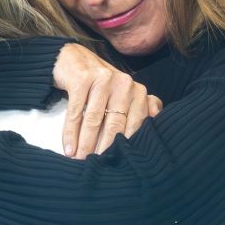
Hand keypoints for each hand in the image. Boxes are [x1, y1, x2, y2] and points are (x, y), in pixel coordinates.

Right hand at [53, 43, 162, 158]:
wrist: (72, 57)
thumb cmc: (100, 83)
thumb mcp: (123, 92)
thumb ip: (142, 106)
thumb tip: (156, 120)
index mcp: (137, 90)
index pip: (135, 124)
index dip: (126, 146)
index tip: (118, 164)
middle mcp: (123, 83)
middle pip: (115, 124)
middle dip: (105, 149)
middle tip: (97, 167)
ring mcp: (102, 79)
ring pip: (94, 120)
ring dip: (85, 143)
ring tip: (79, 161)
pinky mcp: (82, 79)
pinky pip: (76, 112)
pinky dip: (70, 132)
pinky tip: (68, 148)